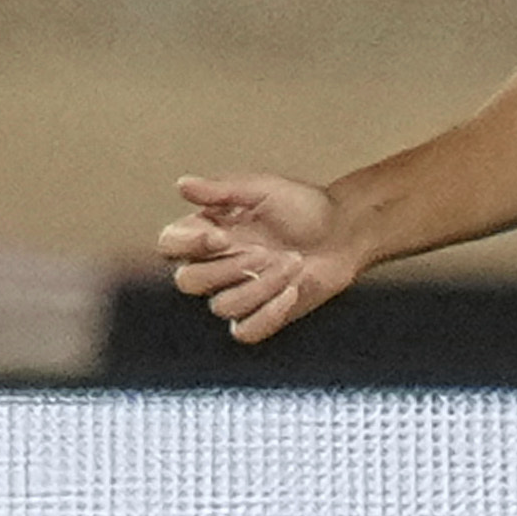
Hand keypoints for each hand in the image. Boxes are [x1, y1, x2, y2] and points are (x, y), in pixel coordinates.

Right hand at [156, 167, 355, 343]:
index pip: (169, 245)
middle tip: (265, 252)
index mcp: (207, 232)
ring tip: (294, 263)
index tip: (220, 235)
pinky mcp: (261, 316)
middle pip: (188, 282)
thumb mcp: (263, 189)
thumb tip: (182, 184)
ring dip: (260, 286)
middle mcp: (215, 265)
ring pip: (221, 306)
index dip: (187, 245)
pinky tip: (292, 291)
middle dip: (228, 268)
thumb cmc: (305, 207)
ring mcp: (237, 293)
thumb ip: (221, 190)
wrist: (346, 233)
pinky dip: (268, 315)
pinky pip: (245, 331)